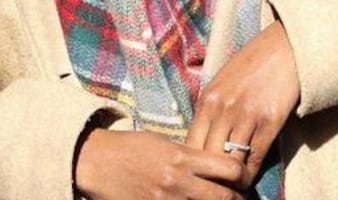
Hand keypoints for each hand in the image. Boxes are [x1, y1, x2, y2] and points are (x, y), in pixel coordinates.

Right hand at [74, 128, 247, 199]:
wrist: (96, 162)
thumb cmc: (131, 147)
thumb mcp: (164, 143)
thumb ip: (190, 156)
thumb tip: (215, 167)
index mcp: (183, 157)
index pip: (229, 168)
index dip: (241, 175)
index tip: (241, 178)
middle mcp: (179, 181)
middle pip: (225, 198)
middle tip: (237, 199)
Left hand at [185, 22, 300, 186]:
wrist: (285, 47)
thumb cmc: (253, 63)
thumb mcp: (222, 81)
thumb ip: (211, 108)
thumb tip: (203, 138)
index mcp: (207, 99)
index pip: (190, 145)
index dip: (191, 166)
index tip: (194, 178)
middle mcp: (223, 109)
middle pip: (208, 157)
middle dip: (208, 177)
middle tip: (210, 189)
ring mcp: (246, 116)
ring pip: (231, 162)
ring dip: (231, 180)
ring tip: (230, 189)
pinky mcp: (270, 121)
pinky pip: (256, 157)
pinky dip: (250, 173)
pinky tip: (248, 180)